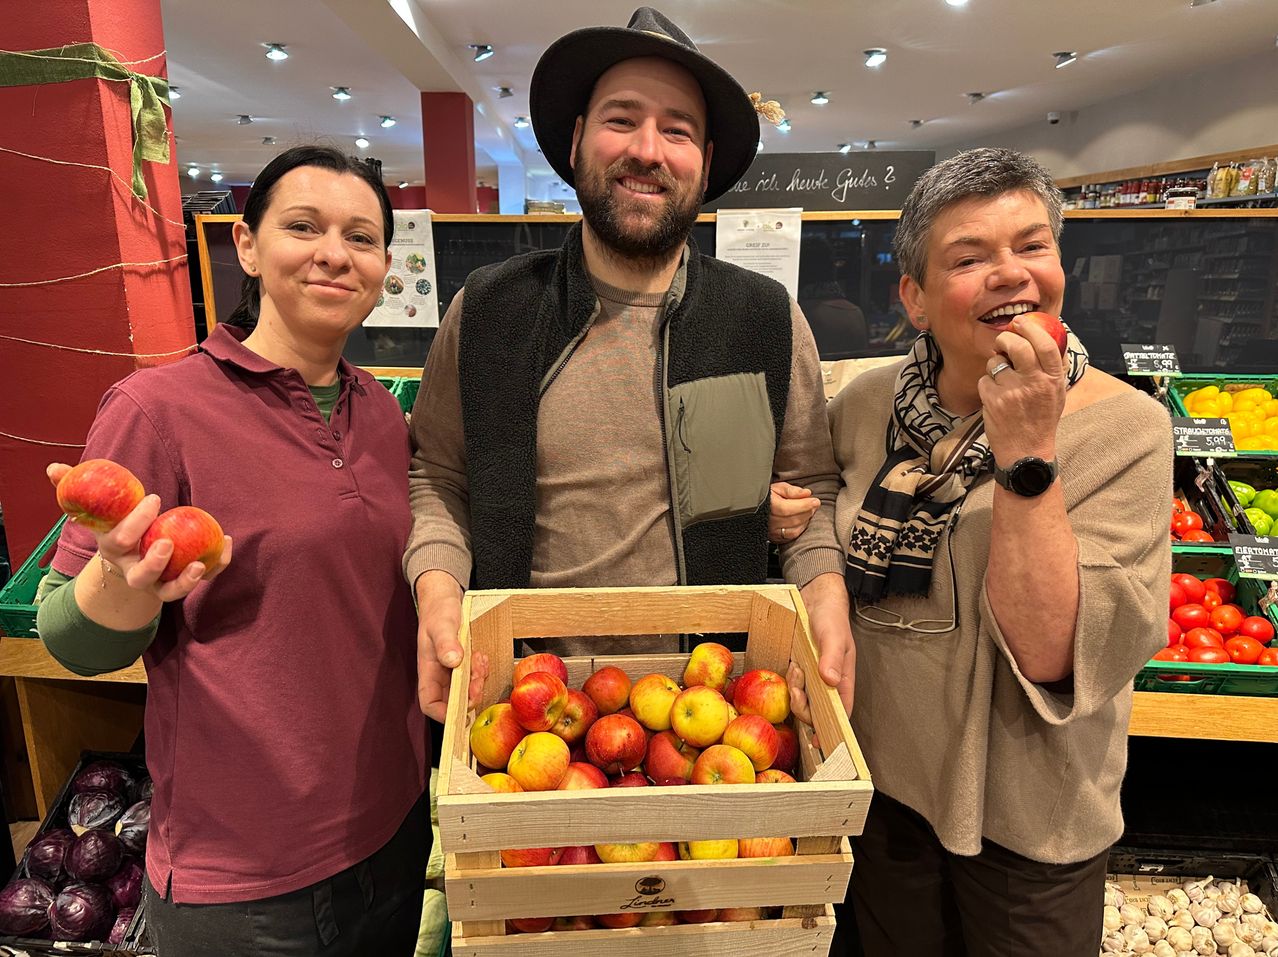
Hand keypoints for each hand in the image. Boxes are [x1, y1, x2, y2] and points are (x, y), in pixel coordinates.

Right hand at [46, 463, 231, 602]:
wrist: (130, 567)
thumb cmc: (117, 530)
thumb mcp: (97, 514)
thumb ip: (75, 491)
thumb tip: (54, 468)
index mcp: (114, 551)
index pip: (120, 541)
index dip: (134, 523)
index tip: (153, 498)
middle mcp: (134, 572)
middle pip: (140, 576)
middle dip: (153, 562)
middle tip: (167, 541)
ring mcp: (158, 584)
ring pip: (170, 593)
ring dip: (185, 581)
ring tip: (199, 563)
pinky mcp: (182, 584)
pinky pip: (203, 579)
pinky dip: (216, 566)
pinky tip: (228, 542)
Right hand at [414, 569, 486, 721]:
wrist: (444, 598)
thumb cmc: (438, 611)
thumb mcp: (442, 624)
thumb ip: (446, 643)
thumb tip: (452, 661)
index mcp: (428, 670)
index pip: (429, 703)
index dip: (443, 714)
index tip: (462, 710)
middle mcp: (439, 674)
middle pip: (453, 700)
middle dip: (469, 695)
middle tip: (479, 679)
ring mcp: (451, 670)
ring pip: (466, 689)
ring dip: (477, 680)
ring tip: (480, 661)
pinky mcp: (463, 664)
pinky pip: (474, 676)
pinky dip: (481, 670)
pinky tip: (481, 656)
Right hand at [769, 482, 819, 542]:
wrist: (756, 508)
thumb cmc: (767, 496)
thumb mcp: (776, 487)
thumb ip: (791, 490)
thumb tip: (806, 493)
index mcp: (767, 506)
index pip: (787, 509)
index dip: (804, 505)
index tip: (815, 501)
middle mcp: (768, 521)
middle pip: (793, 520)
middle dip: (807, 512)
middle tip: (814, 504)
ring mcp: (771, 531)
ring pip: (794, 530)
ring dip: (805, 520)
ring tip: (808, 511)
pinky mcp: (775, 538)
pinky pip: (792, 536)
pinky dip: (800, 528)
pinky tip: (802, 520)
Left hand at [789, 573, 854, 727]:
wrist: (815, 599)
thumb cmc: (831, 617)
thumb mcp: (833, 635)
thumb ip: (832, 657)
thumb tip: (831, 681)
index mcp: (843, 679)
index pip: (840, 712)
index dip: (831, 728)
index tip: (819, 740)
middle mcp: (829, 683)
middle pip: (817, 710)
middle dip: (803, 704)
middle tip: (797, 683)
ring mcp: (814, 678)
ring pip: (804, 699)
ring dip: (796, 690)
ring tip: (796, 667)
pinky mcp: (802, 671)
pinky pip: (794, 686)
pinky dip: (790, 681)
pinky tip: (791, 665)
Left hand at [978, 318, 1066, 464]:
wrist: (1026, 451)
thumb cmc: (1041, 419)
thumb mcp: (1057, 393)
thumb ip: (1054, 367)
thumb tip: (1051, 337)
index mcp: (1053, 379)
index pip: (1045, 344)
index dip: (1031, 328)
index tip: (1020, 322)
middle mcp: (1034, 383)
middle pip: (1016, 346)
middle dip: (1006, 339)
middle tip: (1003, 343)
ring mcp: (1012, 392)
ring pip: (995, 362)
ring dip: (995, 366)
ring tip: (1002, 380)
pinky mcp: (993, 400)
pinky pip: (984, 379)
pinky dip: (986, 385)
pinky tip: (995, 397)